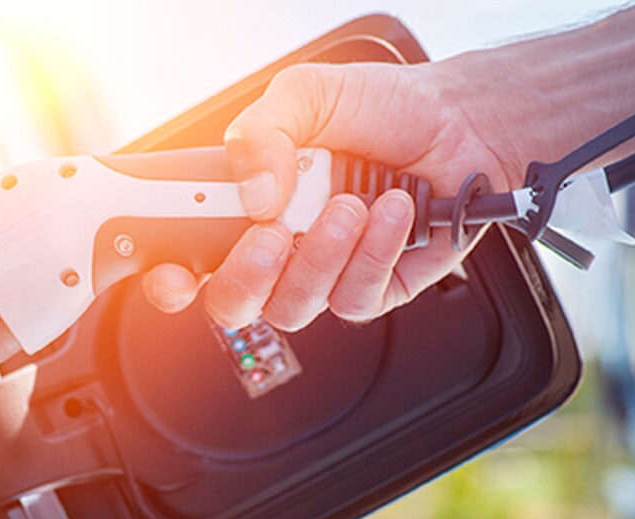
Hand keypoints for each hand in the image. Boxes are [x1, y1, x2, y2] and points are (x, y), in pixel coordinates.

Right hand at [142, 61, 515, 329]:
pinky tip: (393, 212)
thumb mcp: (306, 96)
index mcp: (246, 208)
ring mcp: (324, 274)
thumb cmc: (384, 109)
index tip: (174, 273)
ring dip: (321, 254)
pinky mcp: (372, 290)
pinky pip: (353, 299)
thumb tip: (251, 195)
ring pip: (294, 305)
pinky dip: (373, 253)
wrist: (464, 121)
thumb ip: (259, 133)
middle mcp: (280, 248)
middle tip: (272, 232)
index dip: (170, 281)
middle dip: (246, 276)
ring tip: (351, 202)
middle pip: (232, 304)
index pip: (190, 261)